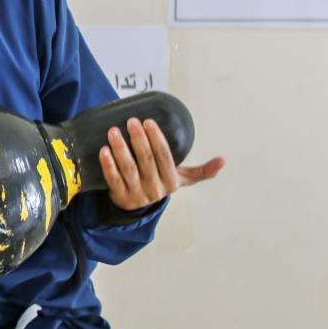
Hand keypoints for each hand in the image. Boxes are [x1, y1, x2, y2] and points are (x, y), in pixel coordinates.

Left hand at [100, 117, 225, 210]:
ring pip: (128, 169)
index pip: (164, 157)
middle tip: (131, 121)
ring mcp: (137, 195)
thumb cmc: (160, 183)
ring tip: (113, 131)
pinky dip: (108, 164)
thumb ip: (201, 171)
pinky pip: (113, 179)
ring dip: (120, 149)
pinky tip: (104, 150)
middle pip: (146, 161)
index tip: (147, 121)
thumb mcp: (181, 178)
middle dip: (139, 139)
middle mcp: (155, 190)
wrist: (139, 207)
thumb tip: (223, 160)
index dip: (156, 139)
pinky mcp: (120, 198)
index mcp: (171, 182)